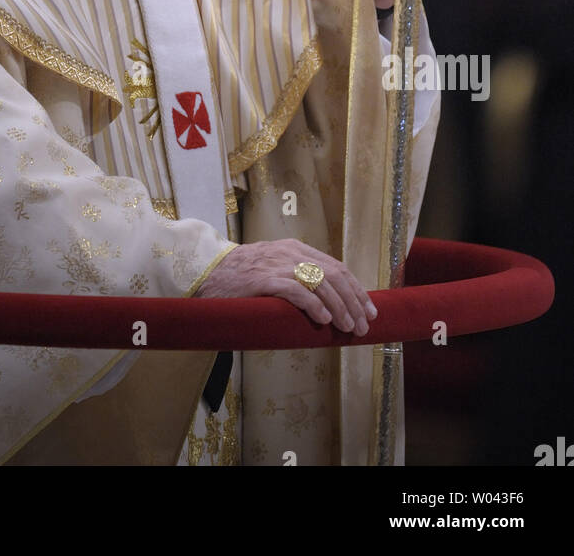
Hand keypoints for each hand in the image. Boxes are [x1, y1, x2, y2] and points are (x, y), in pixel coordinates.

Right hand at [196, 239, 376, 334]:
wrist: (207, 271)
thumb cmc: (241, 277)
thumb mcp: (275, 269)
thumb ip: (298, 279)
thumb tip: (329, 304)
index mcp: (296, 249)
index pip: (337, 267)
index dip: (357, 290)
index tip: (369, 311)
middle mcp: (290, 253)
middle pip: (334, 275)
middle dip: (353, 302)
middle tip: (363, 326)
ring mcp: (277, 264)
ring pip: (320, 282)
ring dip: (339, 307)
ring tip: (347, 327)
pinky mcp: (263, 279)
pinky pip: (295, 290)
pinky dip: (313, 305)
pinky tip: (323, 320)